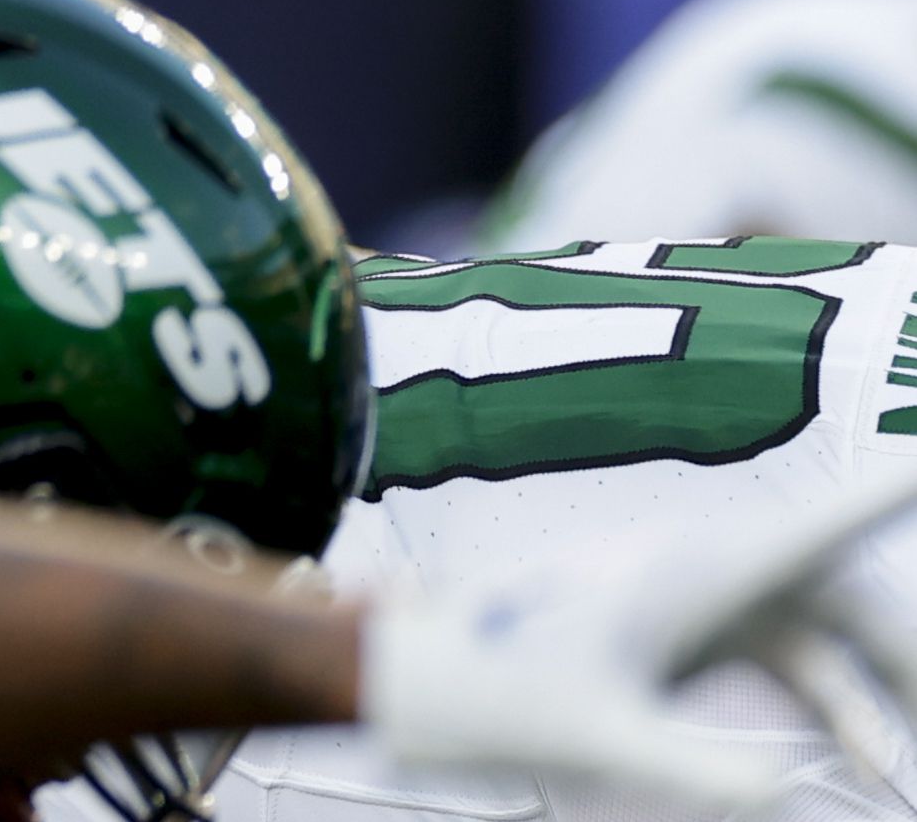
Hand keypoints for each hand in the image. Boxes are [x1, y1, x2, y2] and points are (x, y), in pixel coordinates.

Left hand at [364, 465, 916, 807]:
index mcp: (693, 571)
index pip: (815, 532)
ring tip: (901, 772)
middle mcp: (707, 568)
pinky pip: (788, 658)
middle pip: (845, 596)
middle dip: (906, 658)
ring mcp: (701, 598)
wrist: (424, 673)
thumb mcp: (599, 738)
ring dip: (874, 695)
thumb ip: (692, 768)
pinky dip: (835, 706)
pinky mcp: (689, 630)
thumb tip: (786, 796)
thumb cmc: (498, 695)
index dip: (878, 500)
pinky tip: (868, 762)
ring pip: (823, 633)